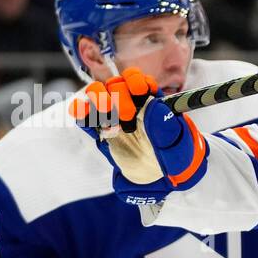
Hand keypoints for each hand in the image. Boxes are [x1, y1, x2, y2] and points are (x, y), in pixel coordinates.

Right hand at [71, 67, 203, 188]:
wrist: (158, 178)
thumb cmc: (172, 158)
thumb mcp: (177, 146)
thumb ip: (166, 129)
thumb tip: (154, 106)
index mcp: (150, 101)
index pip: (136, 79)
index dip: (134, 81)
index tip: (139, 92)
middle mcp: (130, 104)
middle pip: (115, 85)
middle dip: (120, 97)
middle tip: (128, 118)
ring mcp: (113, 116)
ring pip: (96, 93)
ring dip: (99, 100)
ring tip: (110, 120)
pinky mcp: (98, 130)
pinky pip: (83, 114)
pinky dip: (80, 110)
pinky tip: (85, 116)